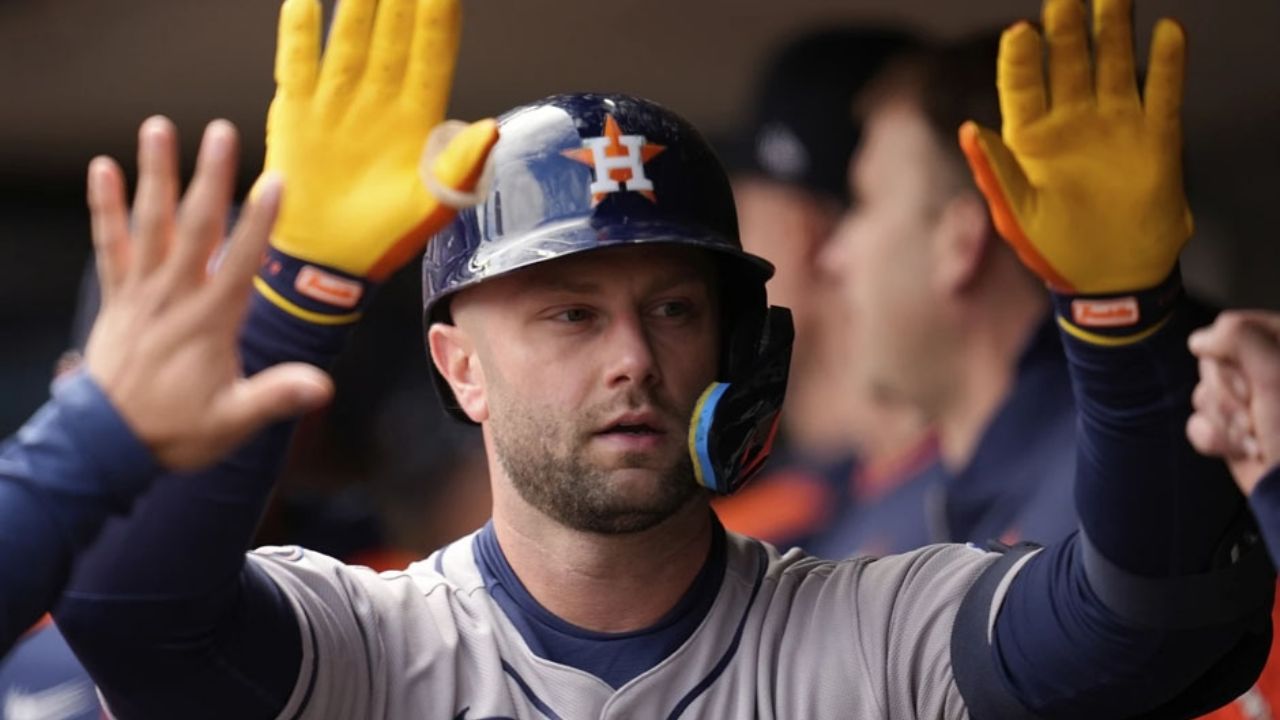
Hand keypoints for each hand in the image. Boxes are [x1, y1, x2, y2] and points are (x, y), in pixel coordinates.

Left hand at [83, 116, 333, 470]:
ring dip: (155, 175)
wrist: (106, 445)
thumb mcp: (233, 421)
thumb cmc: (174, 431)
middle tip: (220, 133)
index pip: (240, 262)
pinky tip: (101, 169)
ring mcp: (141, 293)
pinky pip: (110, 245)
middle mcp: (174, 297)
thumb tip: (322, 387)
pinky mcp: (117, 297)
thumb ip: (275, 397)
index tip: (274, 182)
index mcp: (209, 322)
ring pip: (149, 225)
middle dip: (209, 178)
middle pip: (194, 227)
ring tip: (158, 128)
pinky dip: (105, 208)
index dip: (259, 223)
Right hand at [261, 0, 497, 320]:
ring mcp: (338, 100)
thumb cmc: (386, 235)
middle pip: (392, 33)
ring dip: (356, 2)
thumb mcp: (433, 204)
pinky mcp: (298, 110)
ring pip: (349, 36)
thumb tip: (492, 128)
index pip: (432, 54)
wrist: (329, 261)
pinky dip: (299, 31)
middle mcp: (379, 99)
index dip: (437, 17)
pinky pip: (298, 60)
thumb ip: (461, 165)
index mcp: (417, 117)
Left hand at [958, 0, 1191, 294]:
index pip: (1022, 85)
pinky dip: (1167, 63)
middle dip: (1068, 27)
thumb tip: (968, 129)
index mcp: (1030, 138)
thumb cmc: (1054, 251)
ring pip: (1113, 65)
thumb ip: (994, 172)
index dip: (1022, 58)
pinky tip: (1167, 33)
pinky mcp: (1155, 138)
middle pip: (1068, 62)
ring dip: (1115, 30)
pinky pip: (1162, 92)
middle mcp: (1071, 122)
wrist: (1112, 279)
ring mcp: (1114, 125)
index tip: (1021, 32)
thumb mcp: (1017, 215)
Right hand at [1187, 312, 1279, 493]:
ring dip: (1223, 421)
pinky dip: (1214, 438)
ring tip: (1252, 436)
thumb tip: (1200, 339)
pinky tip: (1239, 448)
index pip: (1237, 328)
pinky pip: (1199, 422)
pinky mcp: (1234, 430)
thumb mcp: (1273, 376)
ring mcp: (1250, 404)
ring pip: (1204, 394)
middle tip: (1256, 411)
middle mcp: (1267, 375)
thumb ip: (1237, 338)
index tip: (1254, 375)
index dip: (1235, 352)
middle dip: (1227, 395)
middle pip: (1214, 364)